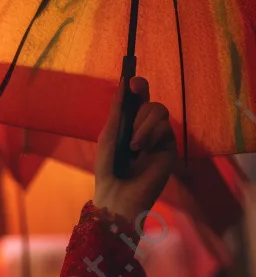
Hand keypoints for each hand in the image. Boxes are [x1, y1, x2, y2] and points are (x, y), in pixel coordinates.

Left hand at [93, 76, 175, 224]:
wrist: (117, 193)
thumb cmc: (108, 167)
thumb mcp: (109, 135)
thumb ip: (117, 111)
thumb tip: (124, 83)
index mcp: (129, 124)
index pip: (139, 98)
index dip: (139, 87)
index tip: (133, 83)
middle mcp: (146, 128)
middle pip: (151, 103)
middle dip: (138, 113)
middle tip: (128, 132)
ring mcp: (159, 136)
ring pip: (159, 111)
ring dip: (143, 126)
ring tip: (133, 146)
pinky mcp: (169, 146)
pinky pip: (164, 127)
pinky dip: (151, 135)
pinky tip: (142, 150)